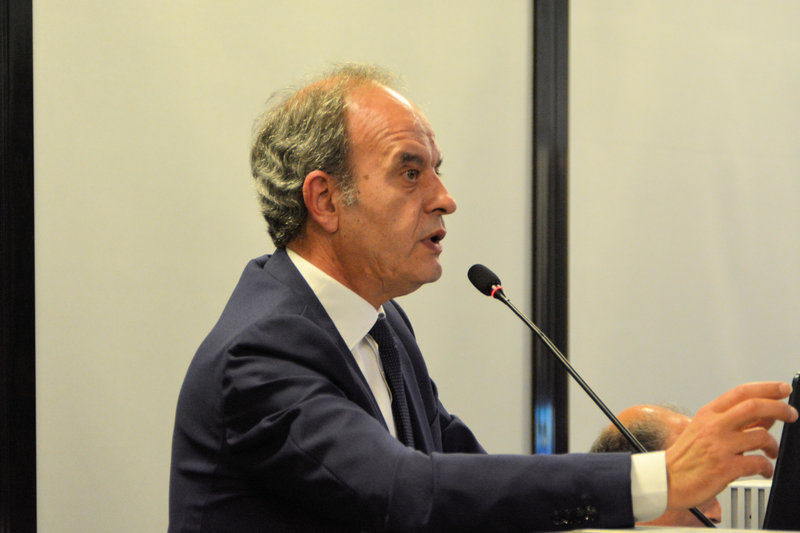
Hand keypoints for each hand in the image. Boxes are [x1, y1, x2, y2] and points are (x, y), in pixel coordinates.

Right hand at [664, 381, 797, 509]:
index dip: (767, 388)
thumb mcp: (706, 431)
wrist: (667, 480)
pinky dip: (767, 467)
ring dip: (773, 445)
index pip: (741, 392)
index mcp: (708, 414)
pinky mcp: (726, 467)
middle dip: (780, 408)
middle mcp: (714, 426)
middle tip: (791, 414)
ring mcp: (720, 446)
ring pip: (761, 436)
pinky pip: (758, 463)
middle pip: (754, 406)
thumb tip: (766, 415)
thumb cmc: (686, 457)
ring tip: (772, 452)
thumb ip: (736, 422)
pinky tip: (764, 470)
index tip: (783, 388)